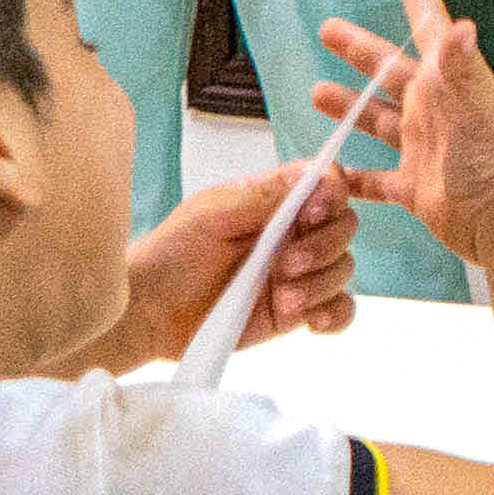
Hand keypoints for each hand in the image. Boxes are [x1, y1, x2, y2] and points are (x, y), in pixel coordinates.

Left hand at [116, 161, 362, 364]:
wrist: (150, 310)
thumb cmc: (171, 253)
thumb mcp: (210, 212)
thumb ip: (261, 195)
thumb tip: (309, 175)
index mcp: (274, 201)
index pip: (325, 183)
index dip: (332, 193)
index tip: (313, 212)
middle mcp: (293, 233)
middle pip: (343, 226)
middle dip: (324, 245)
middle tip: (287, 264)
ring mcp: (298, 273)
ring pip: (343, 268)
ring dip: (321, 283)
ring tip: (284, 298)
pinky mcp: (298, 311)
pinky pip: (340, 309)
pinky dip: (335, 314)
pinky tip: (311, 319)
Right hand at [313, 0, 493, 274]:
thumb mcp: (478, 104)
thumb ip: (463, 66)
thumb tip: (461, 24)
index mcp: (447, 83)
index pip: (430, 29)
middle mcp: (433, 110)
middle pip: (389, 72)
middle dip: (360, 50)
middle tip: (327, 29)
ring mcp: (422, 147)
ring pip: (377, 121)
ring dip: (349, 107)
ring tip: (316, 92)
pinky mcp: (413, 186)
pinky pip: (375, 180)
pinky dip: (352, 176)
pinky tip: (328, 169)